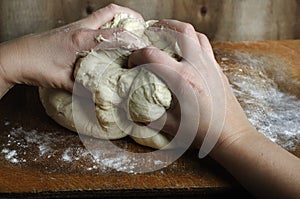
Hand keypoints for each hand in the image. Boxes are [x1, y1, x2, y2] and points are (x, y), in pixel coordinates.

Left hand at [0, 4, 142, 97]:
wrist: (15, 57)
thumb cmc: (36, 67)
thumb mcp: (63, 81)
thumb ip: (84, 87)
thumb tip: (100, 95)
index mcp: (81, 39)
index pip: (114, 35)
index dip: (132, 39)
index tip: (145, 46)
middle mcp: (80, 28)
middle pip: (111, 12)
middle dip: (130, 15)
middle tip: (142, 26)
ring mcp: (75, 26)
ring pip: (103, 14)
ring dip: (119, 19)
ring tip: (130, 31)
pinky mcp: (71, 30)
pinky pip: (94, 21)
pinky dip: (107, 25)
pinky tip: (109, 38)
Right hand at [128, 19, 254, 153]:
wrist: (232, 135)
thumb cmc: (204, 132)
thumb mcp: (173, 127)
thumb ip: (152, 118)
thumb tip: (136, 114)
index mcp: (183, 80)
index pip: (153, 55)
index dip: (137, 55)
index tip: (132, 62)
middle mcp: (198, 67)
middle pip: (181, 31)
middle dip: (164, 25)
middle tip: (153, 29)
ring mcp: (210, 66)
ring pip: (196, 35)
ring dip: (181, 30)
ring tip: (170, 34)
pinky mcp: (218, 69)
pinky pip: (205, 46)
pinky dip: (194, 41)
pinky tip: (187, 51)